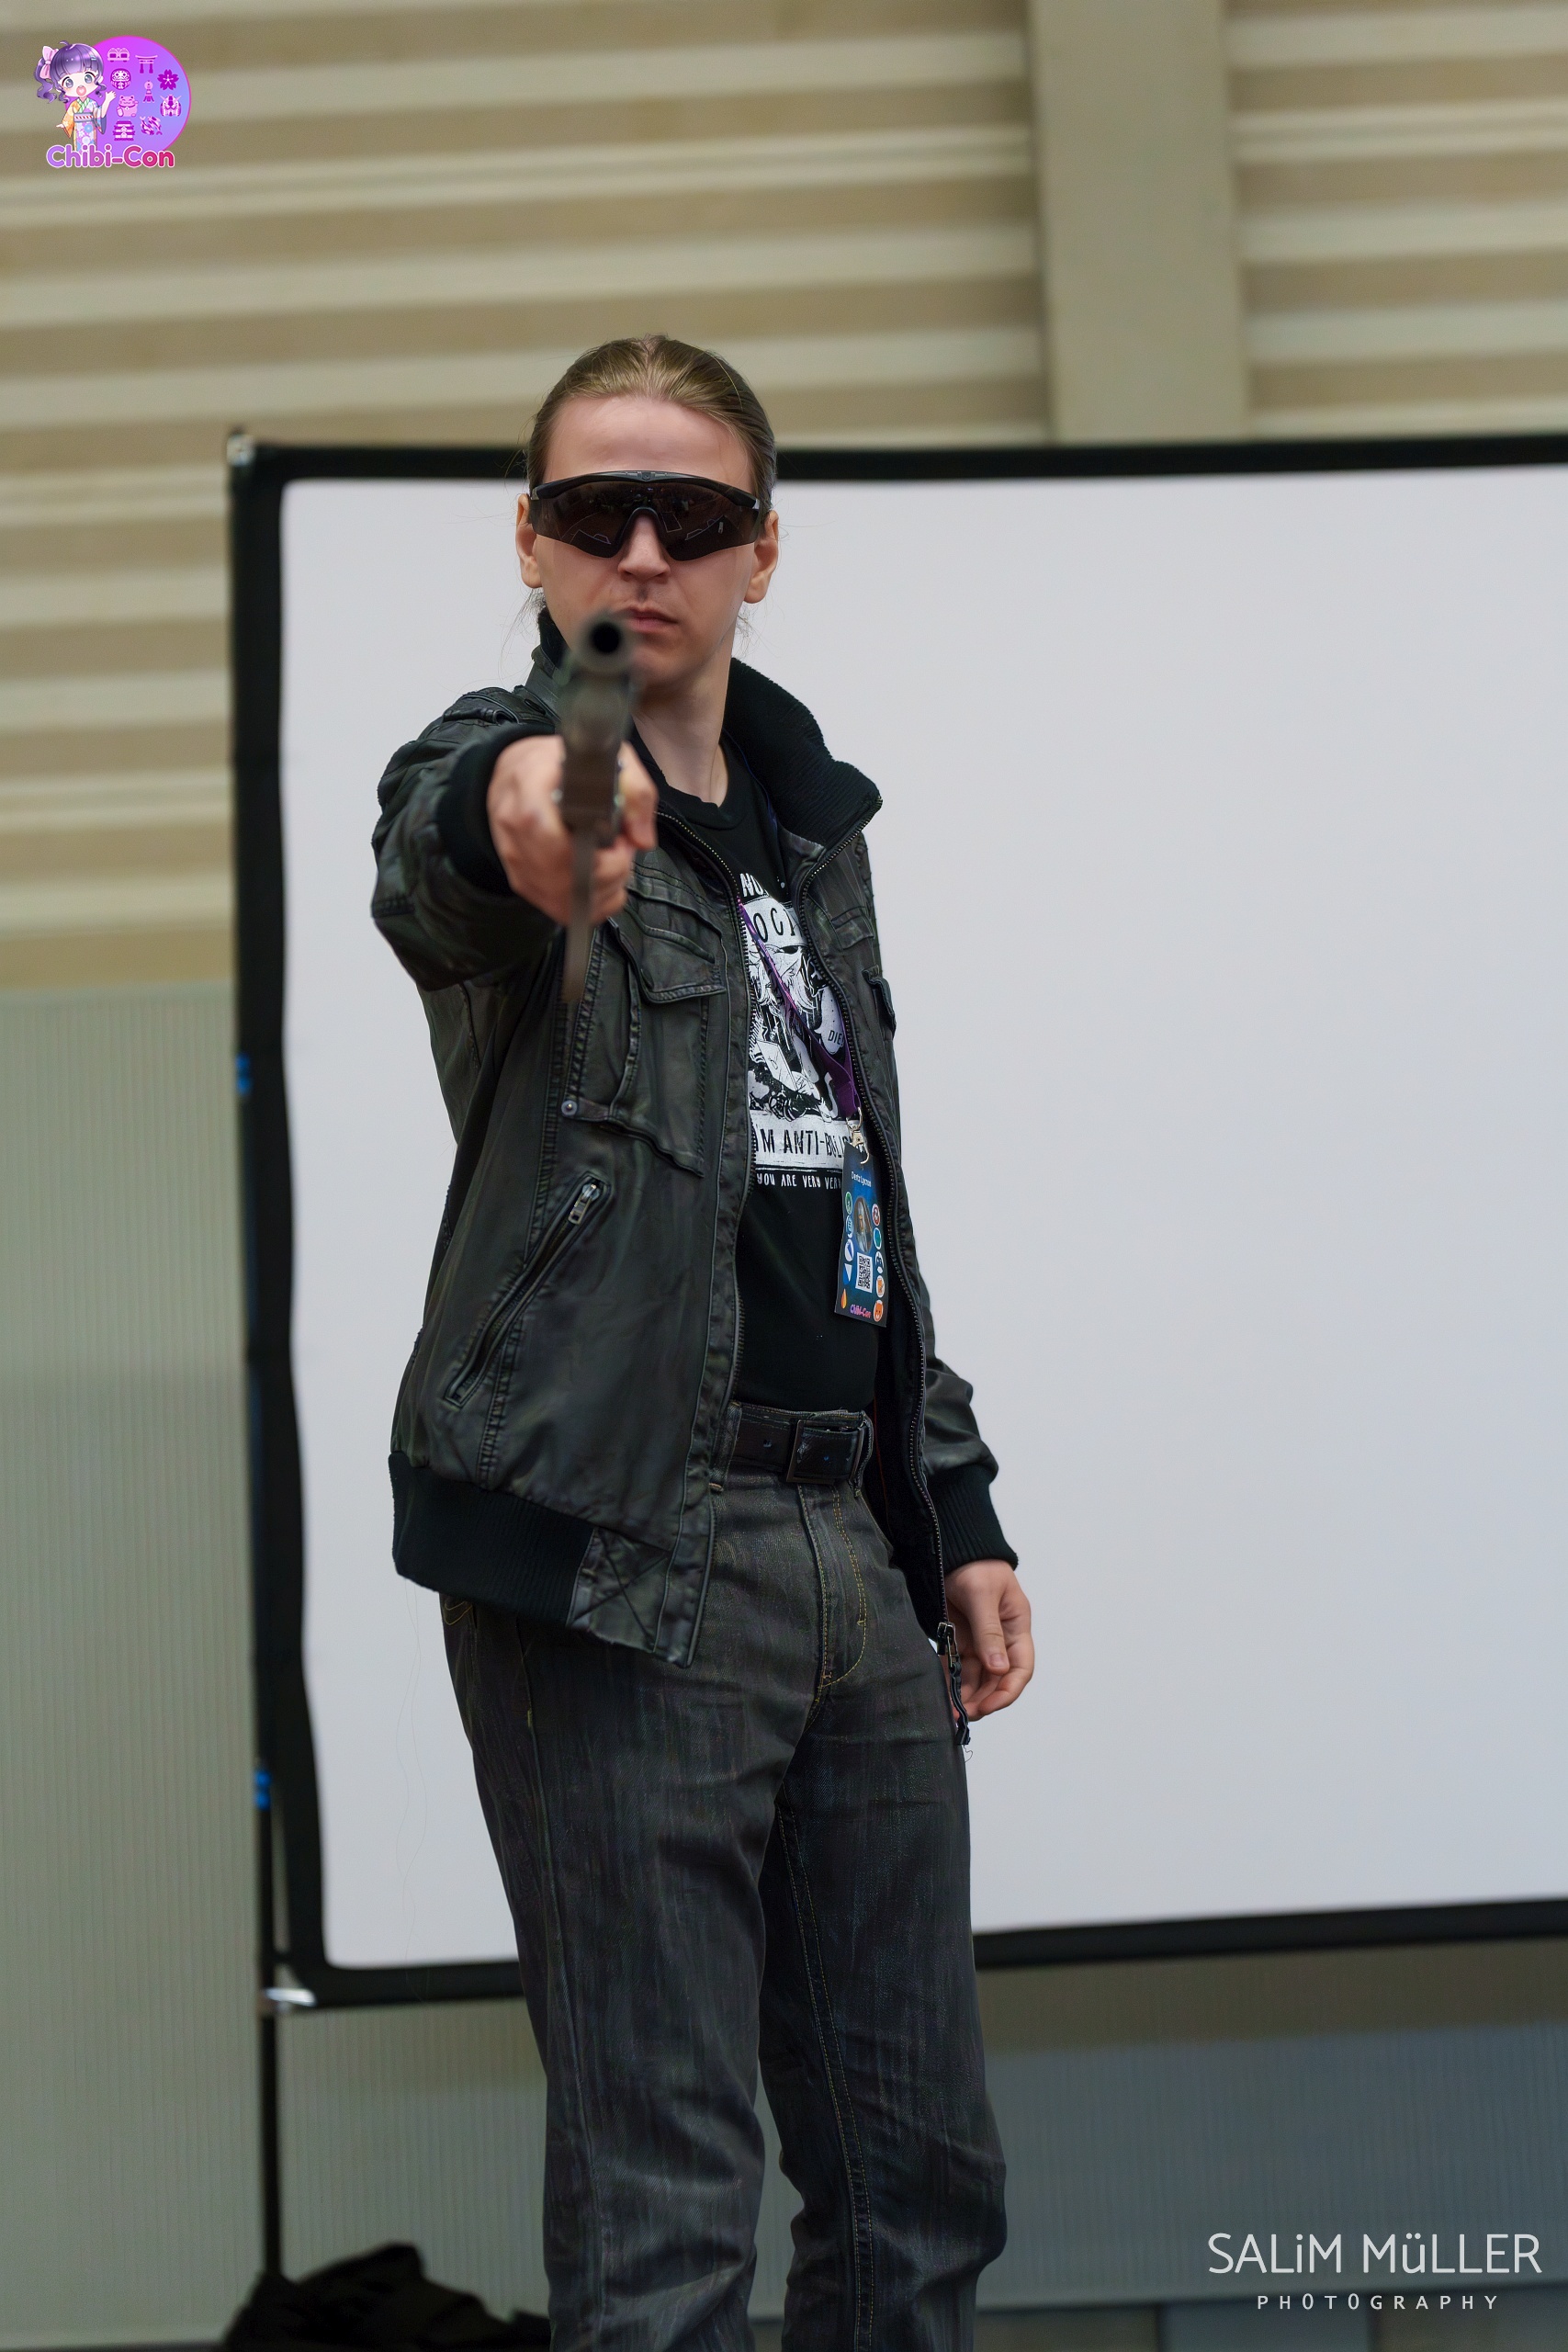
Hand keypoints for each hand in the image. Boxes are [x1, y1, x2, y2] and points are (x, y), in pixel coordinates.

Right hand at [486, 735, 657, 925]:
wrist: (516, 775)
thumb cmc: (562, 766)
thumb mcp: (607, 759)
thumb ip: (635, 792)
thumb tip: (642, 840)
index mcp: (530, 793)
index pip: (556, 844)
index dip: (598, 857)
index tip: (621, 843)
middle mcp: (515, 833)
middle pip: (564, 879)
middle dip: (608, 874)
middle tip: (622, 851)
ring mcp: (516, 862)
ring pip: (565, 902)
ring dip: (602, 891)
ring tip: (611, 861)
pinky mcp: (523, 883)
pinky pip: (561, 910)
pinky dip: (592, 903)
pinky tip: (600, 879)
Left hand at [943, 1559, 1032, 1718]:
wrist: (949, 1549)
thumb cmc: (974, 1565)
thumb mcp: (982, 1595)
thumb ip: (989, 1631)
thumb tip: (999, 1669)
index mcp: (1016, 1628)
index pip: (1020, 1669)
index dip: (1007, 1692)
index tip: (987, 1706)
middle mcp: (1000, 1640)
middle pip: (996, 1680)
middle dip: (982, 1700)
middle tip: (961, 1714)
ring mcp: (978, 1642)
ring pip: (975, 1678)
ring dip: (965, 1695)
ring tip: (949, 1712)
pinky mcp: (958, 1640)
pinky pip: (956, 1668)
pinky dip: (950, 1682)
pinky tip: (940, 1695)